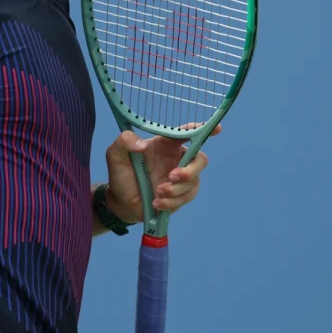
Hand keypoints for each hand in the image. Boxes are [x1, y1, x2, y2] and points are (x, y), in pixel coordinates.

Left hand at [103, 124, 220, 223]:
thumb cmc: (120, 174)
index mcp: (165, 144)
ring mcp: (181, 178)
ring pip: (194, 182)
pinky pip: (186, 198)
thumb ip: (123, 142)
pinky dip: (172, 202)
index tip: (217, 129)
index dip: (203, 129)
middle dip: (190, 170)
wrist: (121, 202)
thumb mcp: (114, 154)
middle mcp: (177, 158)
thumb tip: (142, 145)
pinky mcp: (181, 195)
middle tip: (172, 177)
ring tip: (157, 193)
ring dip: (176, 190)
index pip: (186, 133)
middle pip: (199, 160)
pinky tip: (157, 203)